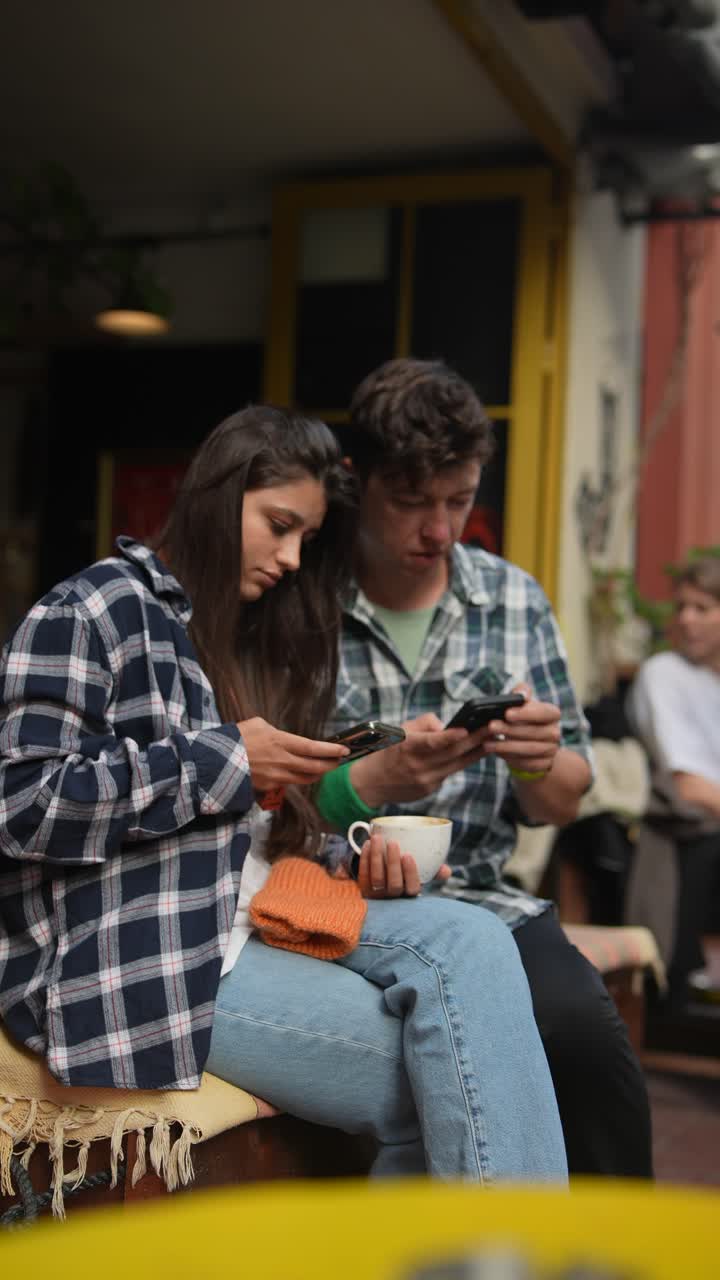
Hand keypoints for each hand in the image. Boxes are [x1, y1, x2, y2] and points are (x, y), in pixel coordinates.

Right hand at [237, 717, 348, 790]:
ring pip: (305, 779)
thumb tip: (286, 738)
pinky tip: (301, 773)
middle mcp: (282, 761)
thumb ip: (277, 732)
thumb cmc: (236, 737)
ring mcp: (276, 776)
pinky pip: (289, 783)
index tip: (343, 750)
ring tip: (323, 768)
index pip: (314, 748)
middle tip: (338, 761)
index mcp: (281, 741)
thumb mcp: (258, 724)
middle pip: (315, 767)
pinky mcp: (268, 786)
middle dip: (330, 765)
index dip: (331, 751)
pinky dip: (298, 778)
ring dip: (317, 774)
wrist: (215, 760)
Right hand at [349, 712, 488, 805]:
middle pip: (452, 753)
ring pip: (456, 765)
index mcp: (407, 747)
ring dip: (476, 753)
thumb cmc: (388, 751)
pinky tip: (476, 753)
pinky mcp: (429, 790)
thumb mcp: (400, 731)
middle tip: (494, 728)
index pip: (431, 742)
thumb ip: (424, 724)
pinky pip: (449, 773)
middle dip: (475, 740)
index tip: (466, 729)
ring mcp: (424, 780)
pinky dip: (462, 763)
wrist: (371, 783)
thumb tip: (446, 726)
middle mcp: (417, 766)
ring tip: (493, 740)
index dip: (449, 737)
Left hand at [356, 833, 451, 898]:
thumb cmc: (406, 875)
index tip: (408, 855)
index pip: (413, 888)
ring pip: (376, 879)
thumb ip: (434, 870)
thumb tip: (446, 870)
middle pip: (394, 884)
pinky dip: (365, 858)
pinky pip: (363, 874)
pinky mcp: (363, 889)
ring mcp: (377, 895)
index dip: (410, 873)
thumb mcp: (421, 874)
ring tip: (377, 838)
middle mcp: (393, 898)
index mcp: (410, 894)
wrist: (382, 882)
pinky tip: (367, 843)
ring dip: (376, 857)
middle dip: (393, 863)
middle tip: (393, 843)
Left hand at [482, 683, 560, 775]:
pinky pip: (528, 763)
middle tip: (491, 726)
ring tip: (488, 743)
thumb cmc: (522, 719)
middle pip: (534, 732)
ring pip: (529, 749)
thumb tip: (521, 692)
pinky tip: (498, 753)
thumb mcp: (520, 704)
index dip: (526, 713)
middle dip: (510, 730)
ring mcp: (552, 750)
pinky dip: (511, 759)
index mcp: (552, 714)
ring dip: (507, 746)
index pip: (544, 712)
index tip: (507, 713)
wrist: (529, 743)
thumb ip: (520, 694)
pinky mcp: (545, 764)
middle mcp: (555, 732)